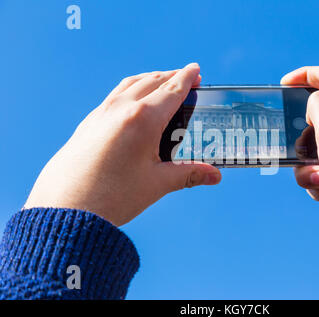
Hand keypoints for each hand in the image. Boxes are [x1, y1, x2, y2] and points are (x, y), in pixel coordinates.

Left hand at [24, 63, 221, 225]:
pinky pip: (115, 95)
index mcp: (144, 120)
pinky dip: (131, 89)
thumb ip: (189, 174)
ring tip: (163, 81)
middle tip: (187, 77)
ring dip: (150, 78)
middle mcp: (122, 109)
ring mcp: (102, 113)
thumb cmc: (112, 196)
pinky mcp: (89, 122)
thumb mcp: (157, 183)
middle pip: (152, 81)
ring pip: (131, 84)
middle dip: (172, 76)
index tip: (195, 69)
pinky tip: (134, 100)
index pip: (172, 90)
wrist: (65, 208)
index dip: (187, 78)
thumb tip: (216, 176)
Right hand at [282, 66, 318, 261]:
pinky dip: (316, 183)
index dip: (304, 75)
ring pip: (307, 152)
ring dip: (305, 167)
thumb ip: (316, 103)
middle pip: (310, 120)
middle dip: (297, 138)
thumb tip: (311, 109)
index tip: (284, 84)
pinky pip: (315, 174)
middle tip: (298, 149)